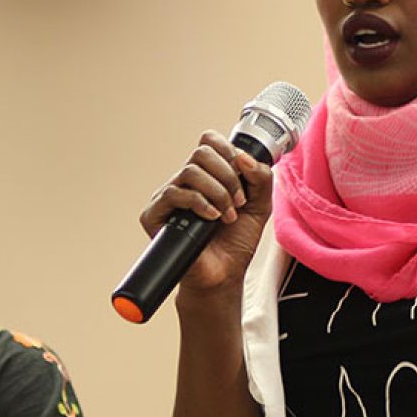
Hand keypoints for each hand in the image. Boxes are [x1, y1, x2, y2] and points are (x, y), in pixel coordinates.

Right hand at [139, 130, 272, 297]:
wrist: (224, 274)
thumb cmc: (236, 241)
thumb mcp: (260, 205)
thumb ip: (261, 177)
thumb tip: (243, 157)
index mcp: (208, 174)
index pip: (209, 142)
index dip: (228, 150)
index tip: (243, 173)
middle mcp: (186, 181)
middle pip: (201, 152)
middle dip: (228, 176)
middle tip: (238, 201)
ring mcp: (169, 196)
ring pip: (190, 172)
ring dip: (217, 192)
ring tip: (227, 215)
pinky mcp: (155, 214)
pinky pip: (174, 193)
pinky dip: (199, 203)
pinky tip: (211, 218)